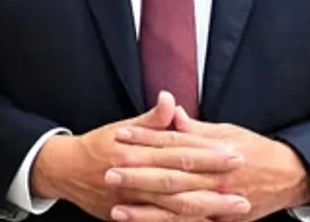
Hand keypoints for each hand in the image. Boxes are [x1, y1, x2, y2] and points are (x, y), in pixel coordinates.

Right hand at [30, 92, 250, 220]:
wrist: (65, 171)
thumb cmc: (98, 146)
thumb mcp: (122, 128)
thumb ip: (151, 120)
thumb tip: (170, 99)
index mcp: (137, 150)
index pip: (179, 150)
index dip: (207, 152)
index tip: (233, 151)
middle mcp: (135, 175)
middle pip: (181, 181)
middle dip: (214, 183)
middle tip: (243, 182)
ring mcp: (132, 200)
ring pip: (174, 208)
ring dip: (207, 208)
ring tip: (235, 208)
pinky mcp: (128, 217)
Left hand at [111, 107, 309, 221]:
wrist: (289, 176)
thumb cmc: (256, 150)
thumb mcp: (228, 132)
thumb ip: (197, 129)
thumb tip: (173, 113)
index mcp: (213, 149)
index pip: (172, 143)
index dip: (145, 139)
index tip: (120, 135)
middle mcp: (214, 175)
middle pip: (170, 175)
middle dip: (138, 174)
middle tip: (109, 170)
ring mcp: (218, 200)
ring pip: (177, 205)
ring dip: (146, 208)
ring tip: (117, 208)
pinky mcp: (220, 218)